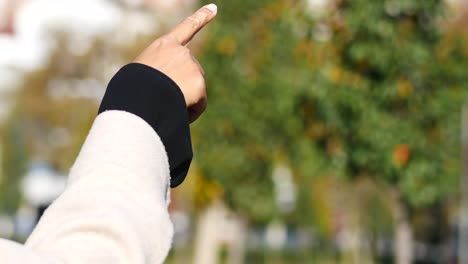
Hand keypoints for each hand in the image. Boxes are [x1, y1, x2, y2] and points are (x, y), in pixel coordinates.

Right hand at [134, 4, 217, 122]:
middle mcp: (181, 52)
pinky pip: (198, 105)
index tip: (214, 8)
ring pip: (194, 90)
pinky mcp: (199, 83)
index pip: (186, 28)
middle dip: (183, 87)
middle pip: (191, 73)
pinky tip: (177, 112)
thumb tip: (175, 94)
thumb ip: (160, 74)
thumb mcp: (140, 74)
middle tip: (164, 97)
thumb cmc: (131, 90)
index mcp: (163, 46)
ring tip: (165, 103)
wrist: (139, 96)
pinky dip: (191, 112)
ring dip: (184, 100)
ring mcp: (192, 66)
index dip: (201, 18)